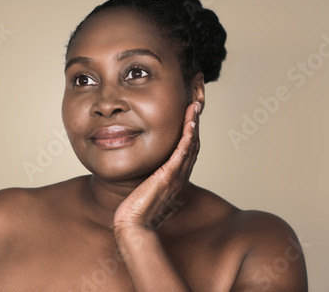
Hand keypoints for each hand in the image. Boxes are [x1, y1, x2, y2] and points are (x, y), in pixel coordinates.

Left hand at [113, 101, 200, 231]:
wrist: (133, 224)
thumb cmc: (136, 209)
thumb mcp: (144, 187)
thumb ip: (147, 176)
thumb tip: (142, 167)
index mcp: (174, 176)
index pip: (186, 149)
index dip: (189, 130)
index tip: (188, 114)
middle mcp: (179, 175)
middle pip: (192, 144)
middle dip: (194, 123)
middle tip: (195, 105)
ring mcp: (176, 175)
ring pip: (190, 145)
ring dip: (193, 125)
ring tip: (194, 108)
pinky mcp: (169, 176)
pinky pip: (182, 153)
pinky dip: (187, 137)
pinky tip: (189, 124)